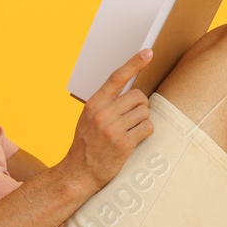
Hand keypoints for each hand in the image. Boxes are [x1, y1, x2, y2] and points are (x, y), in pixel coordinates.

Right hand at [58, 49, 154, 193]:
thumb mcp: (88, 119)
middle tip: (132, 118)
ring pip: (144, 112)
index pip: (117, 77)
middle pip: (138, 96)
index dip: (134, 63)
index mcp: (93, 104)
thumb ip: (105, 104)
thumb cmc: (86, 145)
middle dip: (141, 106)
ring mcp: (113, 128)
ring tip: (129, 131)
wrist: (79, 173)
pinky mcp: (124, 143)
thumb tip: (130, 91)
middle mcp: (103, 113)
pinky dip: (145, 133)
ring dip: (142, 121)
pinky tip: (135, 139)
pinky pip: (147, 128)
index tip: (148, 52)